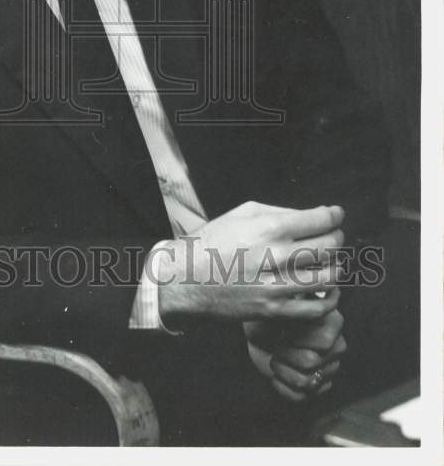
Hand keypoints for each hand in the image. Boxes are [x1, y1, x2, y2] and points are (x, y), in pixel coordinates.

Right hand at [157, 200, 344, 320]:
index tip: (336, 215)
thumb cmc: (213, 241)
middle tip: (333, 236)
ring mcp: (276, 286)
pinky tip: (325, 290)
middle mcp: (276, 255)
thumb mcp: (241, 214)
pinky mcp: (274, 310)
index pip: (320, 220)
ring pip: (329, 277)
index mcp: (269, 227)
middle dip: (337, 238)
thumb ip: (278, 212)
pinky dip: (328, 297)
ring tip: (330, 263)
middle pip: (330, 246)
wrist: (186, 278)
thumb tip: (309, 217)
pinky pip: (316, 307)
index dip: (334, 215)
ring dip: (335, 267)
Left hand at [244, 299, 346, 401]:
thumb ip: (298, 294)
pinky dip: (281, 385)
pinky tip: (276, 372)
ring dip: (281, 369)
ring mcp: (329, 369)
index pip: (323, 342)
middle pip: (311, 362)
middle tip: (277, 342)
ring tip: (276, 356)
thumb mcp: (279, 299)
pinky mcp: (317, 386)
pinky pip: (301, 397)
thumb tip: (318, 286)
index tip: (283, 328)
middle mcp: (336, 347)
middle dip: (285, 353)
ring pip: (306, 382)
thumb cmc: (268, 312)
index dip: (295, 338)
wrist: (257, 330)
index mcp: (333, 321)